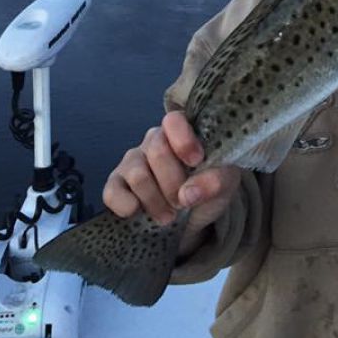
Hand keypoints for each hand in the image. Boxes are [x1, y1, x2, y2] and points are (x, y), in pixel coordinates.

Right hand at [103, 111, 241, 242]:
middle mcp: (154, 140)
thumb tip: (188, 193)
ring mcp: (132, 160)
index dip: (183, 141)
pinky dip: (125, 204)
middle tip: (183, 202)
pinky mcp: (116, 184)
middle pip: (158, 152)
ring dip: (156, 201)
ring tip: (169, 216)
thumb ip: (216, 181)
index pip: (174, 121)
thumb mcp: (224, 183)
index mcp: (182, 131)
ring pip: (138, 174)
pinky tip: (137, 212)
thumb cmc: (208, 188)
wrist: (192, 216)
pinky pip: (112, 191)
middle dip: (174, 183)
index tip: (196, 162)